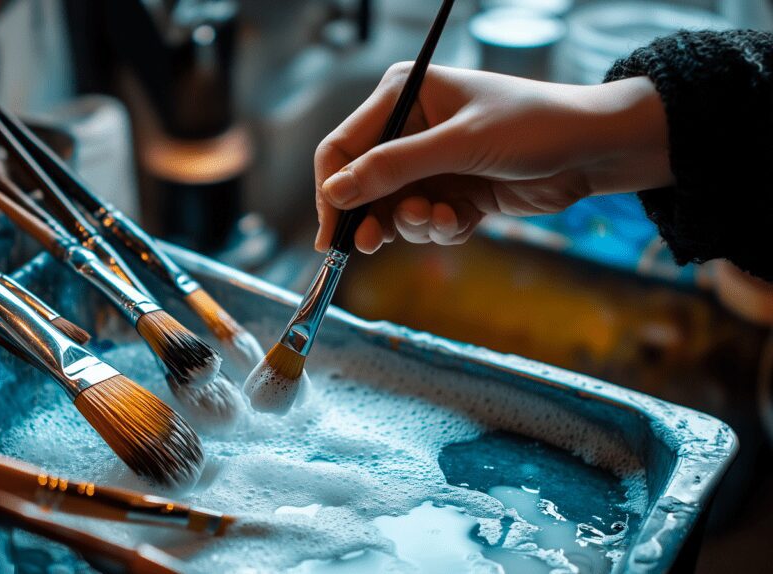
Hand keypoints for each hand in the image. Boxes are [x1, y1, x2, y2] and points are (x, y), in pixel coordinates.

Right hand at [314, 64, 672, 252]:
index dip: (333, 190)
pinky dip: (440, 229)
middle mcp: (411, 128)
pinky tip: (463, 221)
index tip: (332, 232)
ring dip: (413, 224)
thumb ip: (394, 168)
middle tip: (369, 245)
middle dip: (371, 215)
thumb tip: (336, 192)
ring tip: (442, 219)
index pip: (344, 146)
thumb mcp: (460, 145)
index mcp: (403, 95)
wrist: (594, 150)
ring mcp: (432, 162)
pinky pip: (426, 222)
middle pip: (363, 184)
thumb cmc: (533, 127)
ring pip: (393, 209)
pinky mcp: (453, 192)